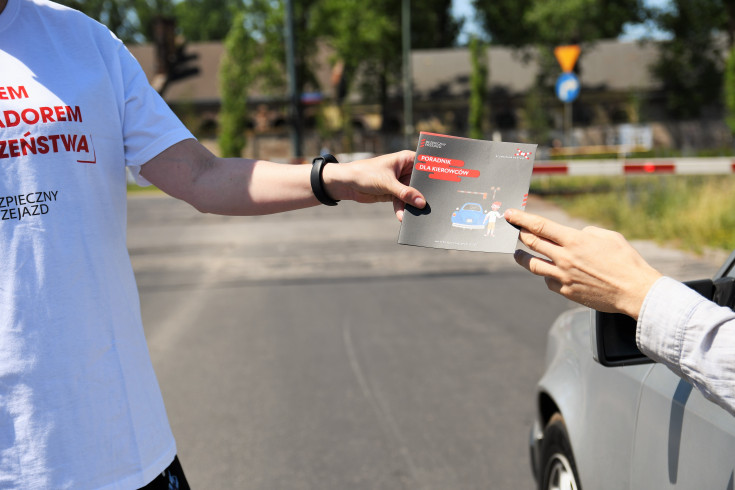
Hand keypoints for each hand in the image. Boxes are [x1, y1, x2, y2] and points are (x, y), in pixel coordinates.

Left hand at [322, 150, 425, 220]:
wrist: (346, 183)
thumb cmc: (365, 173)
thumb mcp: (387, 183)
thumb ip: (405, 193)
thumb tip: (421, 202)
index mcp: (406, 159)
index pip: (426, 165)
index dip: (435, 174)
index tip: (445, 185)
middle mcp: (406, 170)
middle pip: (421, 183)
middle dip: (424, 195)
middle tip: (432, 205)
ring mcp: (401, 183)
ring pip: (412, 195)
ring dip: (412, 205)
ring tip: (417, 216)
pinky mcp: (394, 193)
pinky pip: (403, 202)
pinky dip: (402, 210)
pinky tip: (402, 218)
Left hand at [504, 209, 661, 318]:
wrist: (634, 291)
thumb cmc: (625, 261)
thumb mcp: (607, 236)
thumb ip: (585, 233)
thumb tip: (574, 235)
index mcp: (574, 241)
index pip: (540, 226)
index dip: (522, 219)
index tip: (510, 214)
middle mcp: (564, 258)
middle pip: (531, 243)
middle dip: (520, 234)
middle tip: (514, 230)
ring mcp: (563, 276)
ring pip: (532, 265)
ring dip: (522, 257)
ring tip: (517, 254)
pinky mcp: (565, 291)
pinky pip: (548, 281)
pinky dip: (546, 275)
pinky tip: (548, 272)